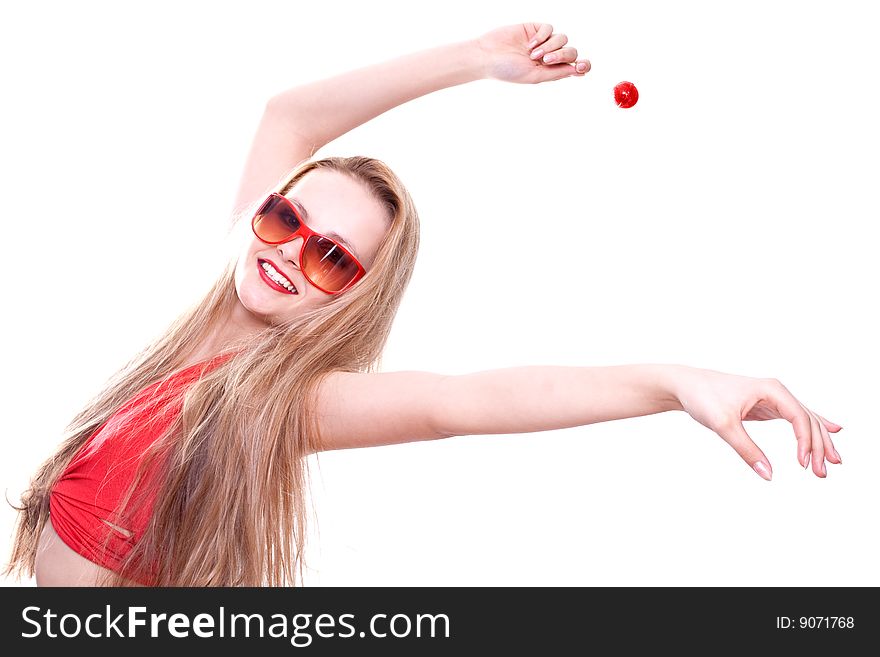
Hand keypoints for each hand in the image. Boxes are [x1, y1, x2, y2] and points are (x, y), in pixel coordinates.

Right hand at [476, 22, 590, 83]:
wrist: (486, 56)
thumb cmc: (507, 71)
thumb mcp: (534, 76)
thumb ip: (556, 73)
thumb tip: (577, 71)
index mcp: (549, 70)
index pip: (574, 66)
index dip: (583, 65)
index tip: (583, 66)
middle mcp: (548, 56)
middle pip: (570, 51)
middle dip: (561, 54)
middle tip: (545, 60)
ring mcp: (542, 42)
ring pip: (562, 38)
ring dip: (550, 46)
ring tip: (533, 54)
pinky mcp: (534, 29)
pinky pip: (549, 28)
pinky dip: (542, 36)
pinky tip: (529, 44)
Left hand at [670, 367, 842, 479]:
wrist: (685, 385)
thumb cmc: (702, 397)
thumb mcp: (723, 425)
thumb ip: (746, 449)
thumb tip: (768, 474)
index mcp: (771, 389)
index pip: (799, 417)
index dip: (806, 441)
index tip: (803, 464)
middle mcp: (776, 391)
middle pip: (808, 419)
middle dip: (819, 445)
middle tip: (825, 472)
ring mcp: (772, 399)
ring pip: (804, 420)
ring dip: (818, 441)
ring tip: (833, 463)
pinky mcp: (765, 407)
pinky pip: (795, 419)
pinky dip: (810, 428)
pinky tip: (831, 431)